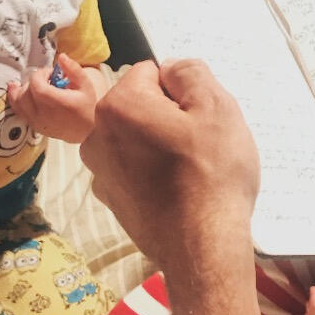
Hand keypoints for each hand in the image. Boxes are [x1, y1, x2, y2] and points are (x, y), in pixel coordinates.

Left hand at [6, 53, 100, 142]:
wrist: (88, 131)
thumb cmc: (88, 108)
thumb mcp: (85, 85)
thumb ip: (73, 69)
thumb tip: (61, 57)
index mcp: (56, 102)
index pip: (36, 83)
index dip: (41, 73)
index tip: (51, 74)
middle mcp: (43, 114)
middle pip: (24, 91)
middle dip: (32, 81)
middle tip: (45, 80)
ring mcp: (37, 122)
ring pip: (17, 102)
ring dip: (22, 90)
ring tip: (31, 85)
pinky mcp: (35, 126)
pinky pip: (19, 111)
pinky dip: (18, 101)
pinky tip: (23, 94)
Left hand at [80, 58, 259, 268]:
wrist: (201, 247)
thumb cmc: (211, 177)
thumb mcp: (217, 107)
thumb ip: (191, 72)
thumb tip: (172, 68)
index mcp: (119, 105)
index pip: (151, 73)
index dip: (182, 92)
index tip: (199, 118)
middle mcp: (98, 134)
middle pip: (141, 106)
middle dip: (169, 117)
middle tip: (200, 144)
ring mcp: (101, 170)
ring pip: (137, 138)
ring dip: (160, 145)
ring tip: (191, 170)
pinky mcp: (112, 199)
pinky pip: (134, 169)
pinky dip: (153, 174)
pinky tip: (178, 191)